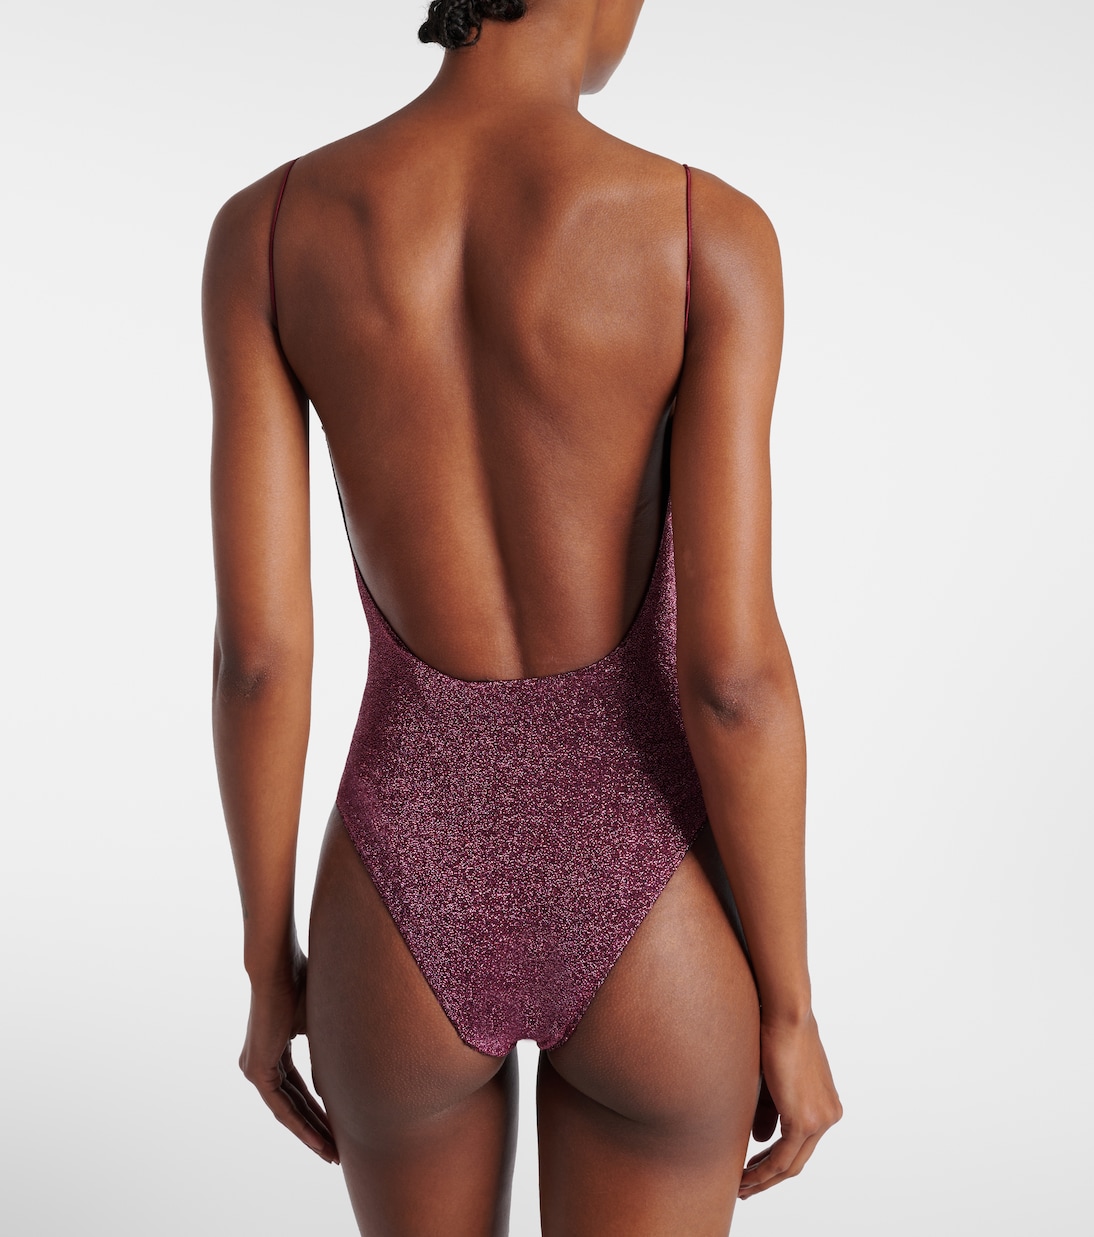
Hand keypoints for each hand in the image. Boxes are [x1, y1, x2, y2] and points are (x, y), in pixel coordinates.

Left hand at [238, 952, 338, 1164]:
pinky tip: (319, 1140)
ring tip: (332, 1153)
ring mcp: (256, 1068)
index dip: (319, 1109)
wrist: (277, 967)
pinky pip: (281, 1107)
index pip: (297, 1088)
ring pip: (287, 1111)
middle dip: (316, 1128)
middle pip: (292, 1104)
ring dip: (310, 1133)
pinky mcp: (256, 1070)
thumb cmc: (301, 982)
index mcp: (274, 1049)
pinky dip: (301, 1125)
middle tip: (337, 1151)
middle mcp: (260, 1062)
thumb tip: (351, 1069)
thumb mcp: (320, 1021)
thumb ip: (328, 1048)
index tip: (339, 1126)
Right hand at [738, 1011, 840, 1199]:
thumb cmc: (777, 1032)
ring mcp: (821, 1119)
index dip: (775, 1160)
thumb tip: (762, 1141)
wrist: (787, 1013)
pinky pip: (782, 1157)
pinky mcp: (805, 1119)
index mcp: (825, 1103)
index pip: (800, 1144)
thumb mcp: (774, 1079)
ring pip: (790, 1164)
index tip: (753, 1166)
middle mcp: (828, 1115)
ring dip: (763, 1179)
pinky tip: (746, 1176)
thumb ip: (770, 1112)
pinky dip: (763, 1171)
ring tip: (741, 1186)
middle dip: (768, 1176)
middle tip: (745, 1186)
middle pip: (797, 1160)